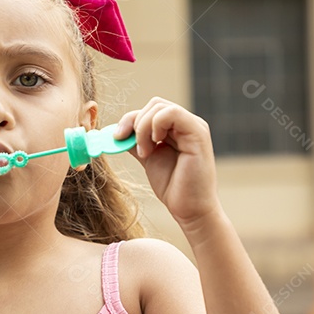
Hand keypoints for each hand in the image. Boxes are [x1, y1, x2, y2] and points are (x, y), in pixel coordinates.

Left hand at [115, 97, 221, 230]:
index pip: (149, 110)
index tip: (117, 137)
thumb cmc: (172, 186)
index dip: (129, 120)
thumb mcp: (148, 158)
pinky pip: (172, 114)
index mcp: (176, 128)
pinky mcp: (198, 133)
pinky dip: (155, 125)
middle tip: (134, 148)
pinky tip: (155, 145)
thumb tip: (116, 131)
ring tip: (145, 152)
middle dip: (135, 123)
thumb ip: (136, 142)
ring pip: (159, 107)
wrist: (189, 208)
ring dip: (143, 127)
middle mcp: (186, 123)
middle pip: (154, 104)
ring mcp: (193, 126)